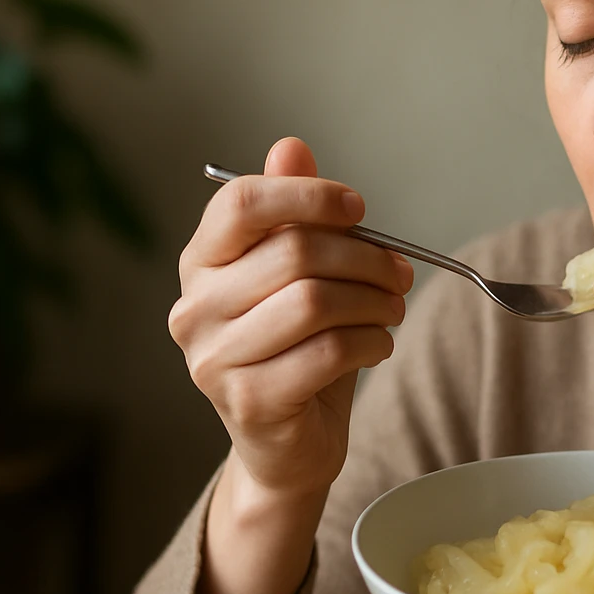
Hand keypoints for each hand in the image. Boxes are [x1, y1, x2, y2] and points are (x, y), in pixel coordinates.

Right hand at [168, 136, 412, 499]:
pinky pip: (326, 352)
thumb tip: (291, 147)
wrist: (287, 445)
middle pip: (294, 252)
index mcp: (201, 263)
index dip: (308, 196)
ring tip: (392, 310)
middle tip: (400, 273)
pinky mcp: (247, 400)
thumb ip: (293, 215)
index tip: (358, 209)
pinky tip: (378, 345)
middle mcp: (193, 308)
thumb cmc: (297, 350)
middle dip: (365, 258)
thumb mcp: (299, 277)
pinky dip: (370, 342)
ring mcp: (213, 358)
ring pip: (314, 302)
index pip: (240, 204)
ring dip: (374, 302)